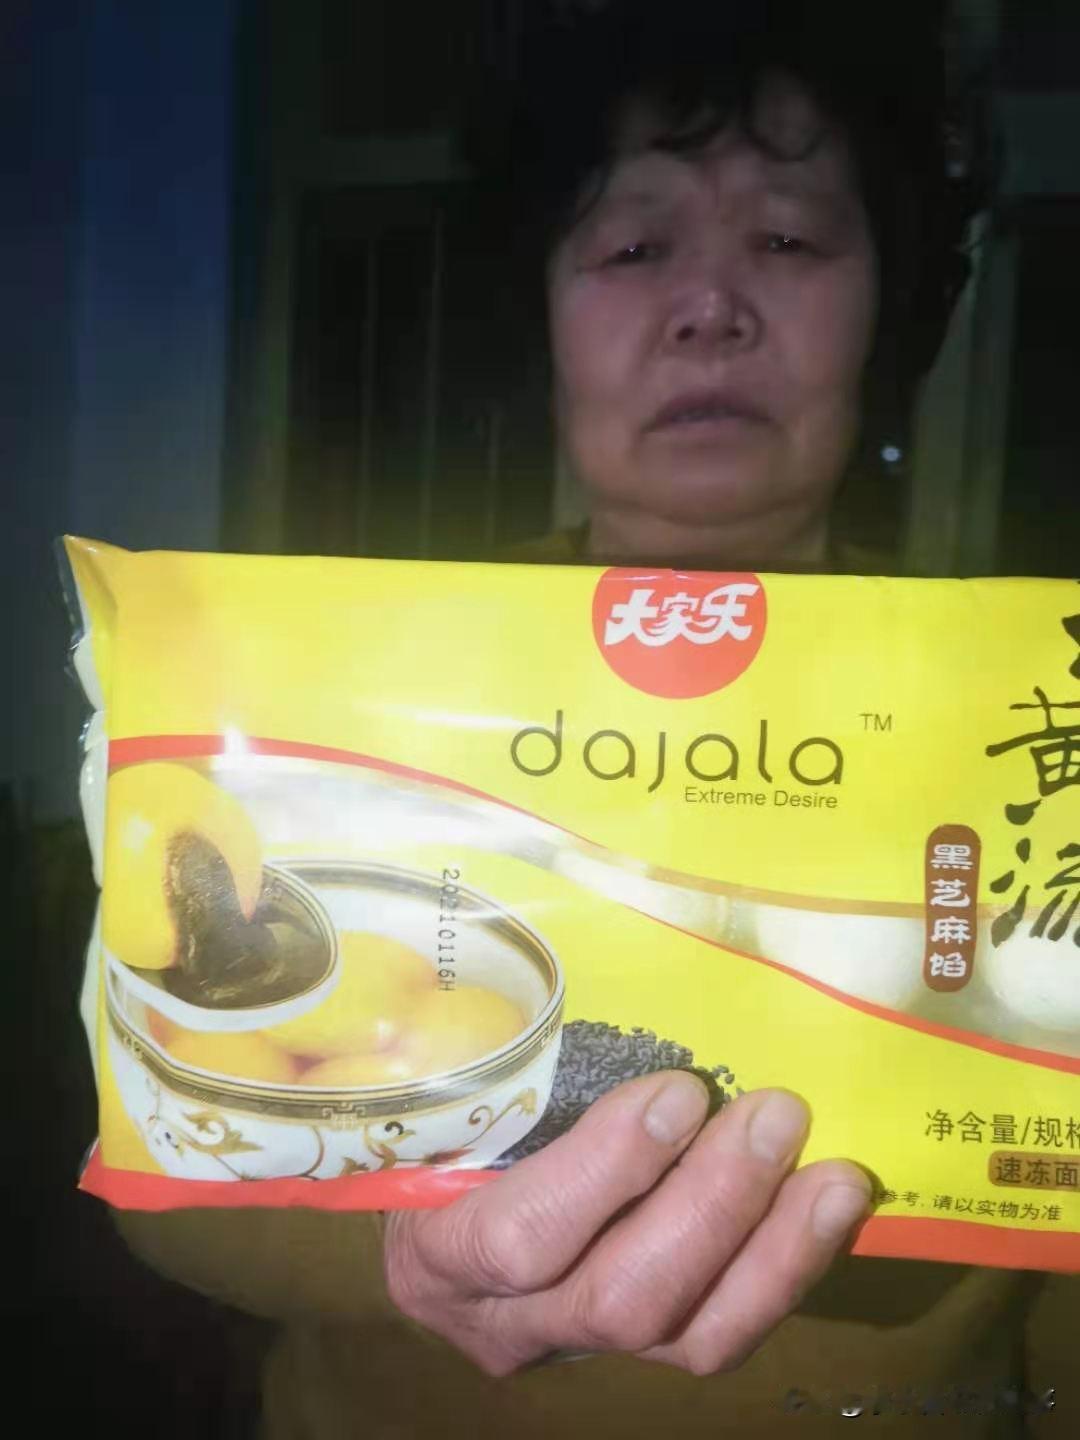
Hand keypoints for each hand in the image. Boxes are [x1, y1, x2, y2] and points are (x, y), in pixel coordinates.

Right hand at [383, 1073, 871, 1375]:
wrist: (426, 1216)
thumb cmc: (430, 1131)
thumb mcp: (446, 1097)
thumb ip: (495, 1061)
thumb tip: (577, 970)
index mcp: (438, 1251)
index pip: (521, 1239)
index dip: (611, 1171)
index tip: (680, 1091)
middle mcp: (506, 1320)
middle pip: (621, 1300)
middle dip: (713, 1205)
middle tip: (777, 1115)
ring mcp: (579, 1346)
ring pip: (686, 1337)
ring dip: (773, 1249)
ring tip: (834, 1177)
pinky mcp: (642, 1353)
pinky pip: (721, 1330)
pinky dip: (783, 1269)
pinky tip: (828, 1210)